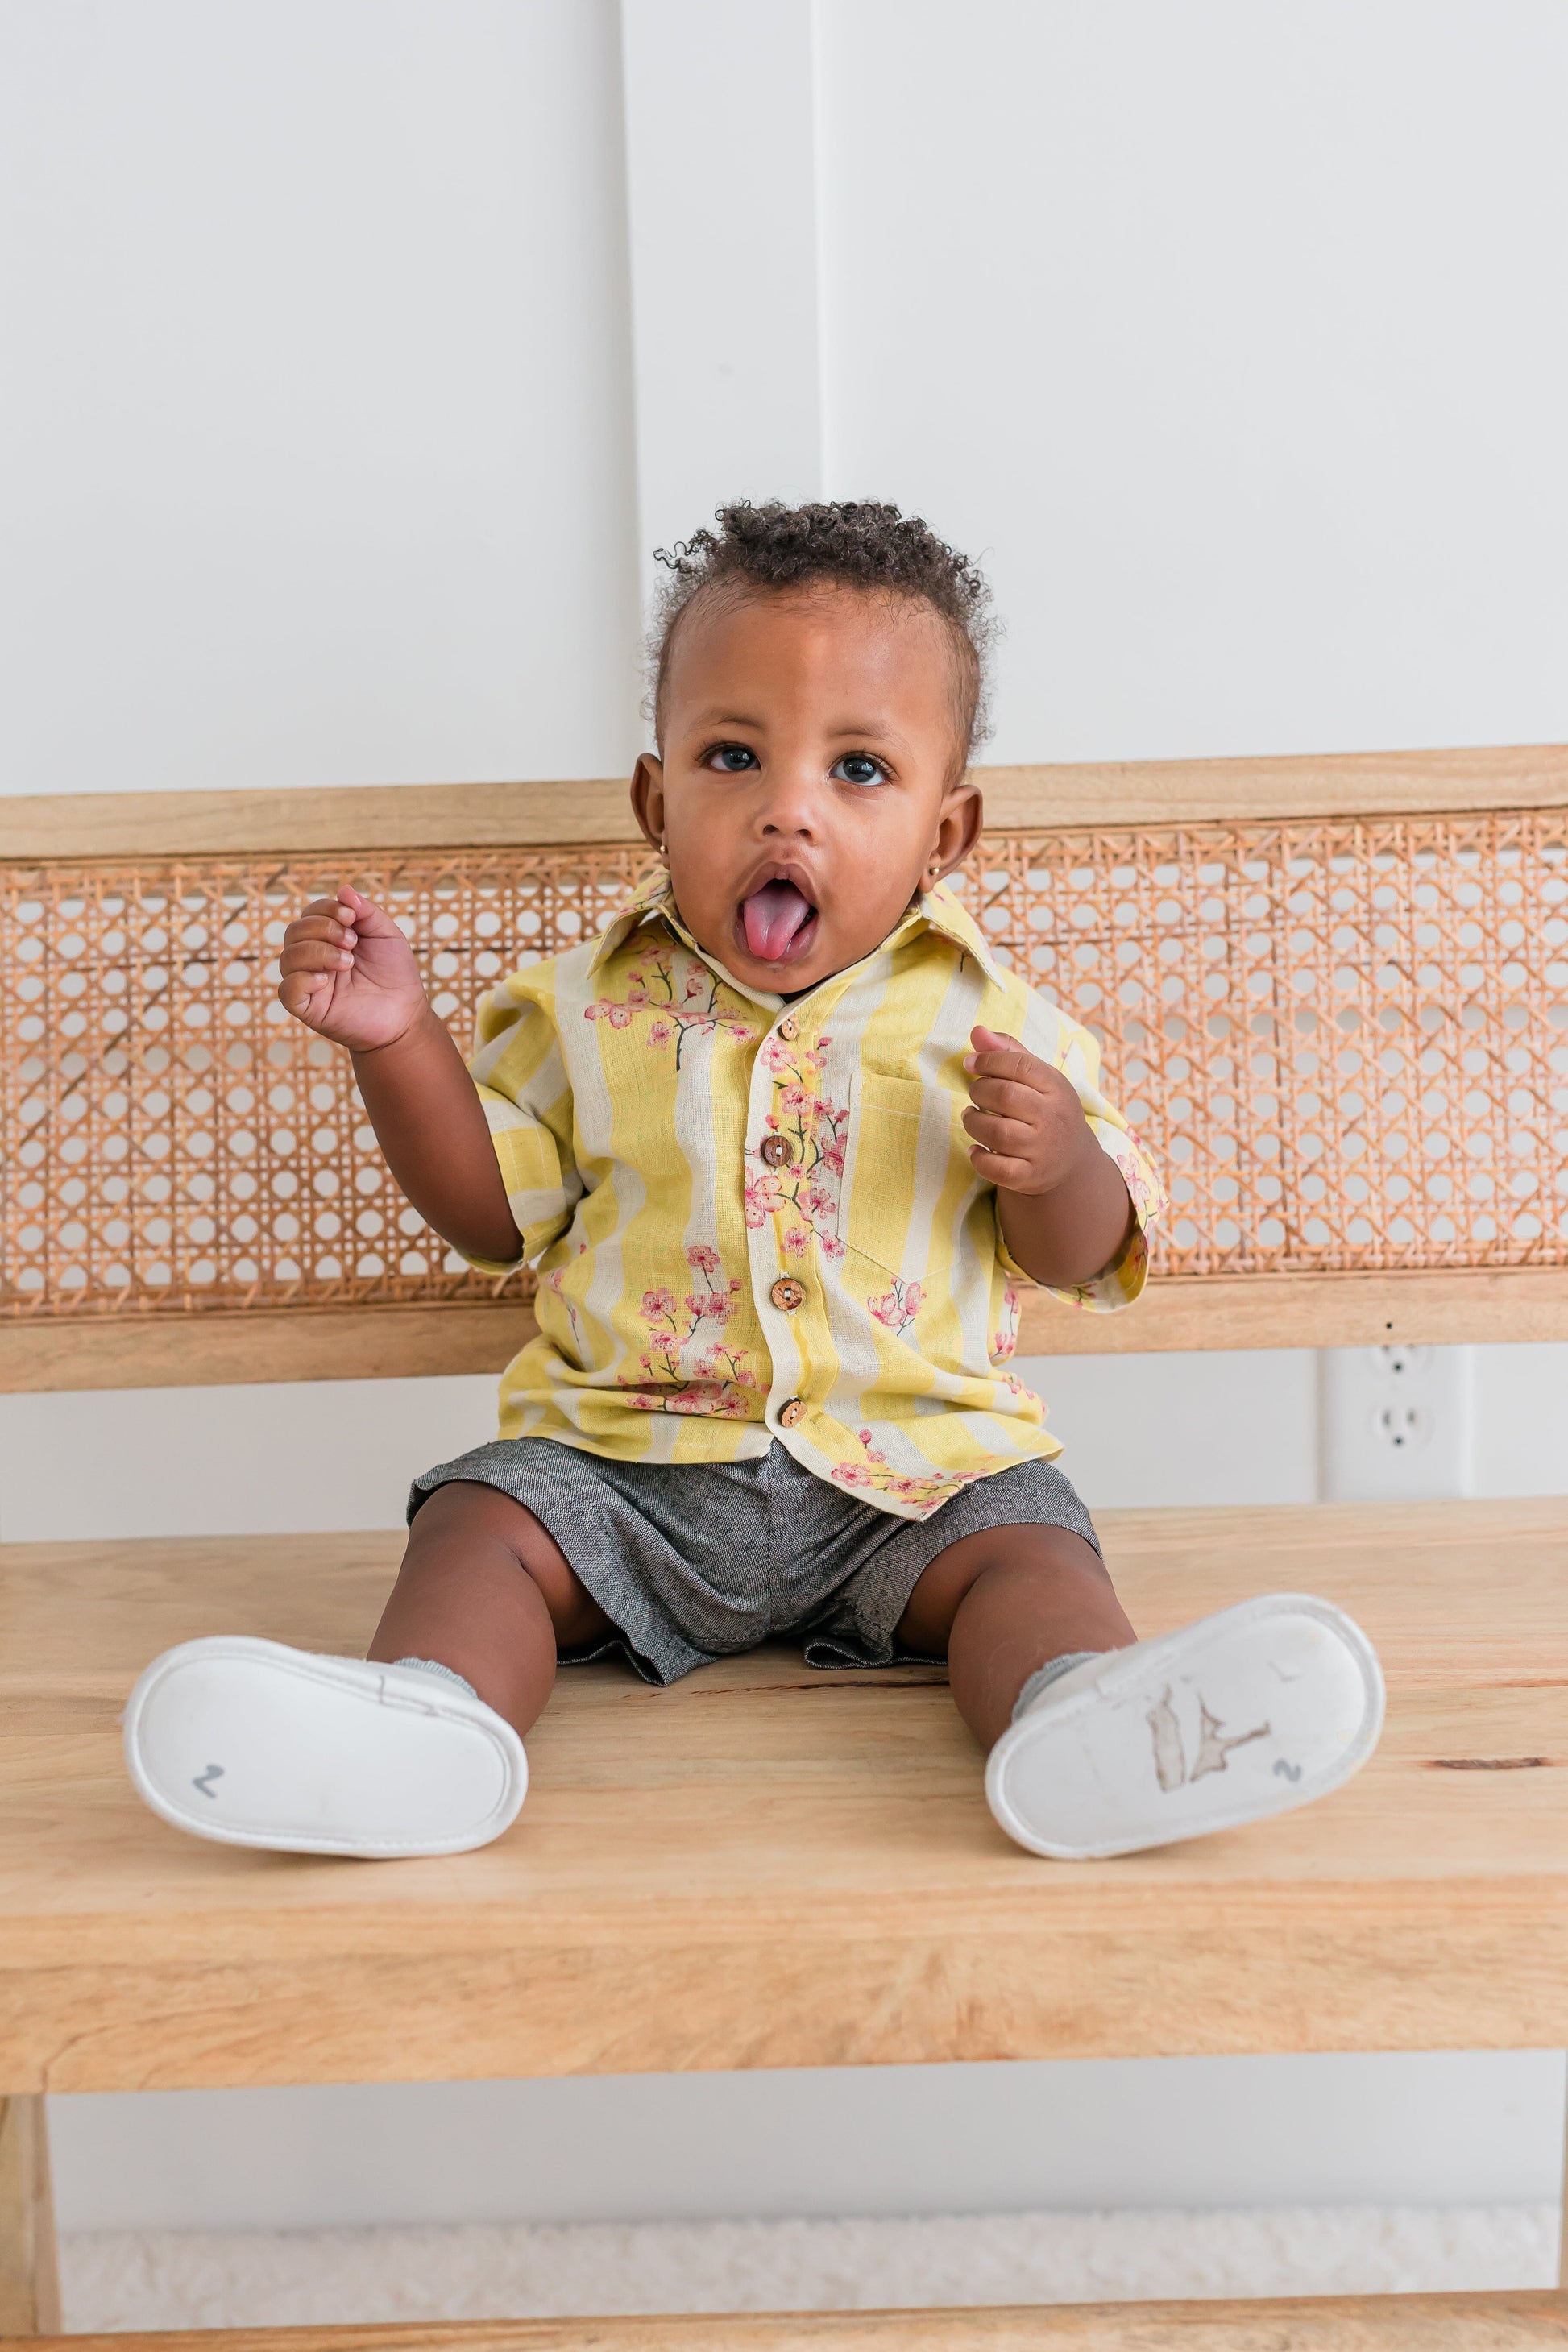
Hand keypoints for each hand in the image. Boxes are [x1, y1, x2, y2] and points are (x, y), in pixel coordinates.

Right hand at [277, 884, 428, 1053]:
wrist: (405, 1016)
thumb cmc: (396, 975)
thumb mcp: (386, 935)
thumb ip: (366, 912)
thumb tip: (344, 890)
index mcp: (328, 938)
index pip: (310, 913)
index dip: (326, 909)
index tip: (351, 917)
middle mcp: (314, 958)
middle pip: (294, 931)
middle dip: (323, 929)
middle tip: (352, 943)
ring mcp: (309, 983)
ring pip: (288, 957)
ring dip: (318, 952)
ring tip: (347, 962)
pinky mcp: (308, 1008)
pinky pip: (287, 990)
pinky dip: (303, 979)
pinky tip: (327, 980)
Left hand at [961, 1025, 1096, 1196]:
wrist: (1072, 1161)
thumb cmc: (1046, 1109)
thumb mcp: (1038, 1079)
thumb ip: (1009, 1052)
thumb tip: (977, 1031)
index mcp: (1056, 1087)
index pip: (1020, 1065)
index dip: (988, 1060)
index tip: (970, 1064)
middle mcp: (1053, 1118)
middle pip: (1005, 1097)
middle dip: (979, 1091)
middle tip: (975, 1093)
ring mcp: (1043, 1150)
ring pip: (998, 1133)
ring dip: (974, 1122)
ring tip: (971, 1116)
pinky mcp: (1031, 1176)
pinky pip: (998, 1169)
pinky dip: (979, 1159)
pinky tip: (976, 1148)